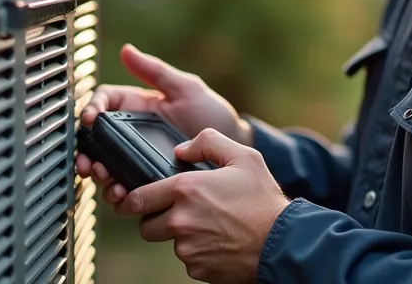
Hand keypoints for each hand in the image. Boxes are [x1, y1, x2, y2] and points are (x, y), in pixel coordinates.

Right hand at [75, 44, 252, 203]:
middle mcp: (131, 132)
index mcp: (136, 106)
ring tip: (104, 178)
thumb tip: (126, 50)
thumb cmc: (211, 113)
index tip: (89, 119)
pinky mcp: (146, 180)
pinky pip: (124, 186)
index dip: (91, 108)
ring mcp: (137, 157)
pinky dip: (116, 192)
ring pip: (106, 165)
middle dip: (87, 151)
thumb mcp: (186, 88)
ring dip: (99, 173)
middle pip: (96, 140)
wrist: (231, 147)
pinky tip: (120, 193)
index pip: (103, 102)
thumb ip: (155, 71)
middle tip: (88, 162)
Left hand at [116, 128, 291, 282]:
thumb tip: (181, 150)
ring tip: (209, 225)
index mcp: (186, 190)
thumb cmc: (263, 200)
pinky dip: (198, 253)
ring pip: (169, 243)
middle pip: (146, 226)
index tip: (130, 201)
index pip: (137, 199)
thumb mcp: (243, 157)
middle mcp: (181, 220)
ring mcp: (187, 248)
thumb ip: (208, 142)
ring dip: (180, 236)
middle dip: (155, 220)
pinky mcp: (197, 269)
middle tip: (177, 213)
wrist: (282, 243)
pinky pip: (188, 260)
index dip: (130, 200)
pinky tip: (218, 241)